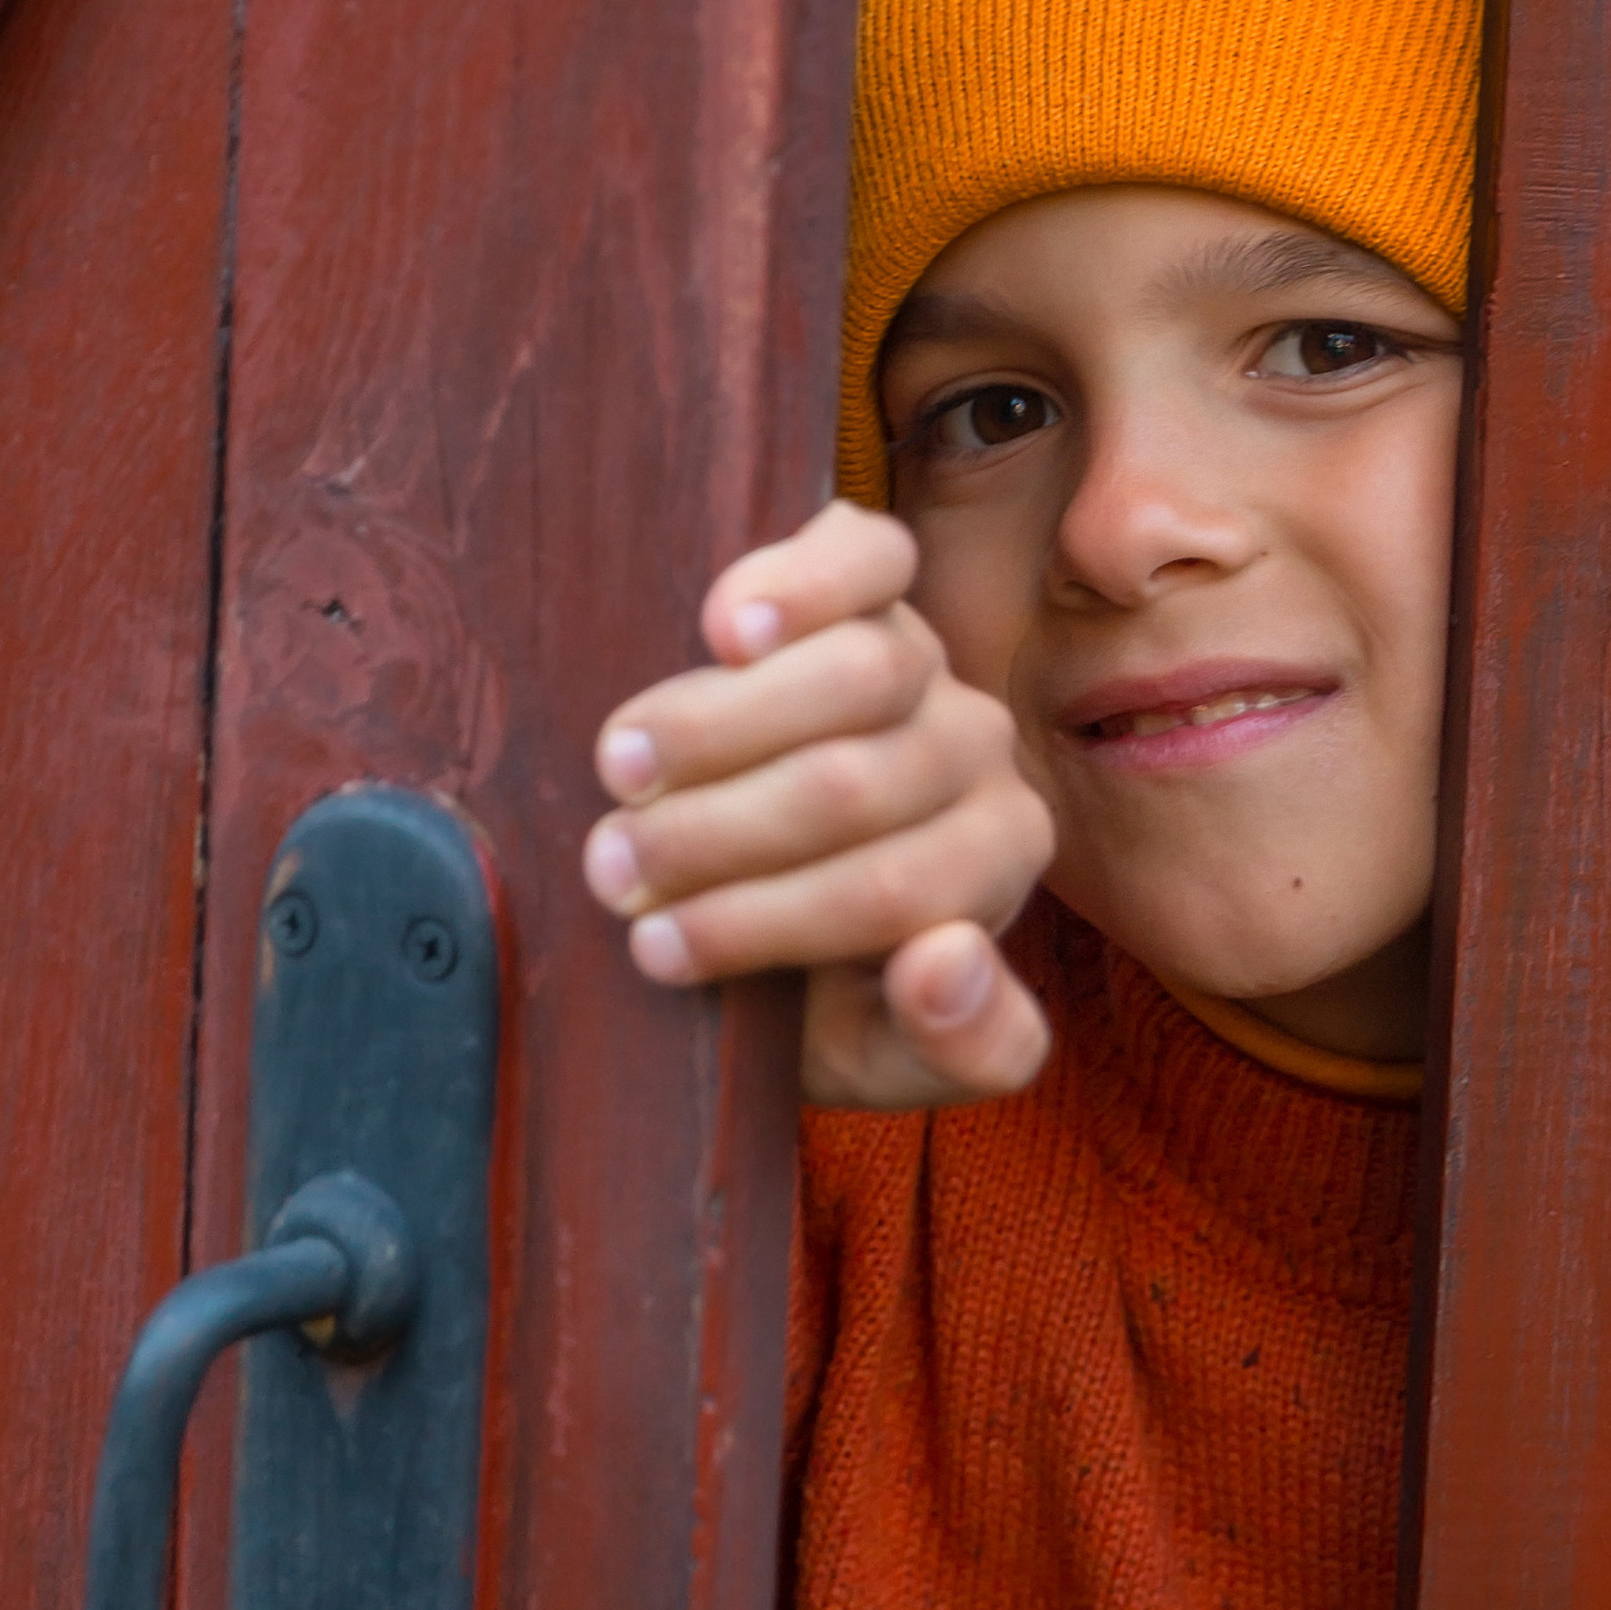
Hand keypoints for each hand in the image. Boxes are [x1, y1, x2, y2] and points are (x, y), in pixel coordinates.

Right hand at [582, 499, 1053, 1107]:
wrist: (730, 883)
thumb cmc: (806, 978)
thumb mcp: (879, 1054)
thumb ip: (961, 1045)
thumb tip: (948, 959)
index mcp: (997, 861)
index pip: (898, 893)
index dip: (760, 922)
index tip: (653, 952)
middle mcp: (981, 752)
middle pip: (858, 784)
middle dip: (716, 838)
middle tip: (613, 872)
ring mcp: (930, 657)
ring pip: (862, 674)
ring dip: (719, 730)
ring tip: (624, 775)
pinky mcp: (876, 577)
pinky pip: (868, 555)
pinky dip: (795, 584)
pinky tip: (723, 627)